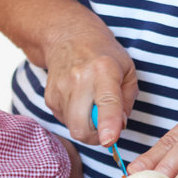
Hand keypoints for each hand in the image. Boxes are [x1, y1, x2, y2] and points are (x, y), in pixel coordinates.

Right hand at [43, 27, 137, 147]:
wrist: (68, 37)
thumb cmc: (104, 55)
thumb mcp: (128, 71)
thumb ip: (128, 101)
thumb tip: (119, 127)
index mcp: (104, 70)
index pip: (106, 101)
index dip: (108, 124)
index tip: (109, 140)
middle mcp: (79, 79)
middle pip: (82, 126)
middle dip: (97, 136)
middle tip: (105, 125)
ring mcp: (60, 89)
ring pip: (73, 128)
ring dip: (86, 125)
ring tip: (92, 104)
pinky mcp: (49, 98)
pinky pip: (65, 122)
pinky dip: (75, 118)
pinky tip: (79, 100)